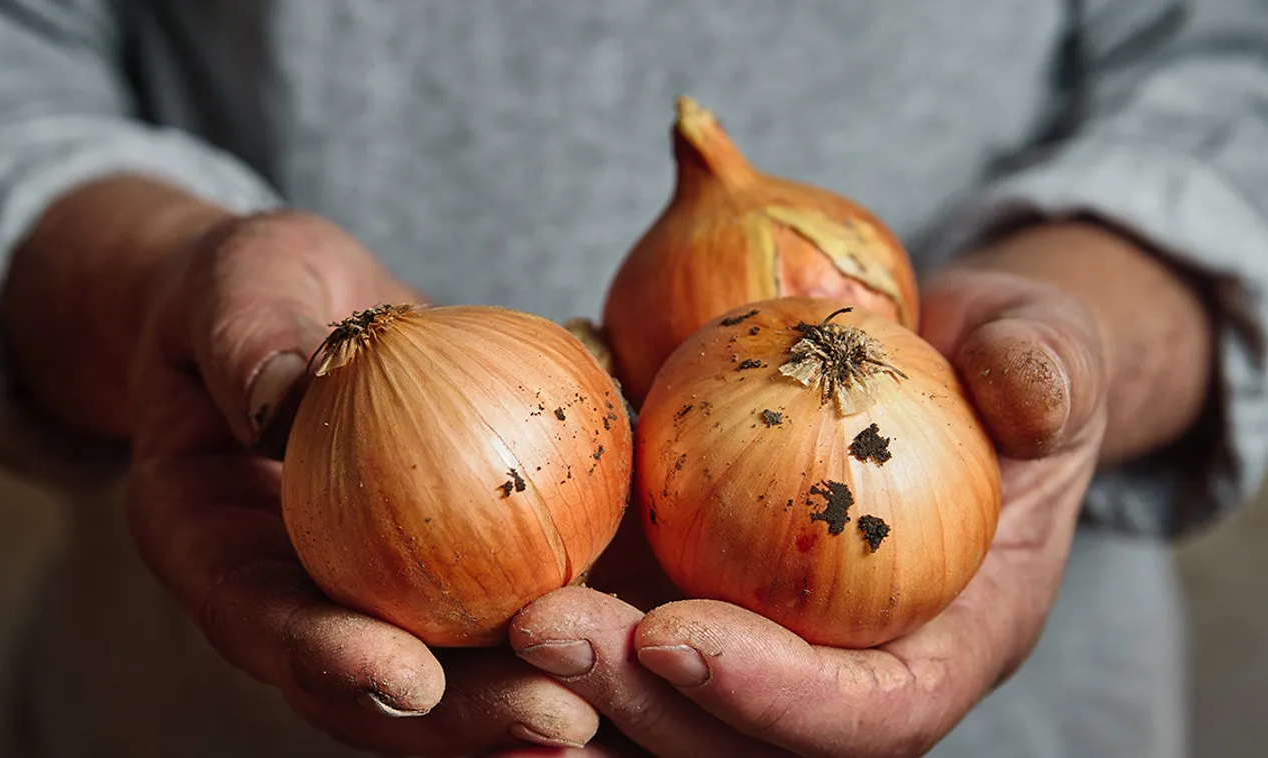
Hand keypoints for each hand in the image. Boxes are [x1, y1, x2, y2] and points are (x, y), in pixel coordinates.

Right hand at [125, 211, 601, 754]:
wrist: (295, 306)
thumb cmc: (248, 290)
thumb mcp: (235, 288)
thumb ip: (246, 340)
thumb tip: (277, 391)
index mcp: (216, 544)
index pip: (262, 619)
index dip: (328, 659)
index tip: (406, 677)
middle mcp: (298, 590)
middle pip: (373, 682)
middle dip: (463, 715)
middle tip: (554, 719)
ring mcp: (378, 586)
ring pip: (453, 669)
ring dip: (529, 693)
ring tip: (616, 704)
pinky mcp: (452, 561)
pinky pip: (511, 599)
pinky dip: (575, 627)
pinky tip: (648, 635)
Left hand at [497, 265, 1108, 756]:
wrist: (939, 366)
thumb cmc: (1000, 363)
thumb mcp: (1043, 350)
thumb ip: (1045, 371)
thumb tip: (1026, 386)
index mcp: (946, 644)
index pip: (869, 714)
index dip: (776, 699)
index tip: (678, 636)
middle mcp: (847, 673)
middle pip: (742, 743)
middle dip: (643, 703)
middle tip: (546, 628)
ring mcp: (765, 647)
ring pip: (666, 715)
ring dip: (578, 686)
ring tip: (501, 617)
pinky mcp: (698, 600)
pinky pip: (624, 643)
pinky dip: (558, 638)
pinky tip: (483, 589)